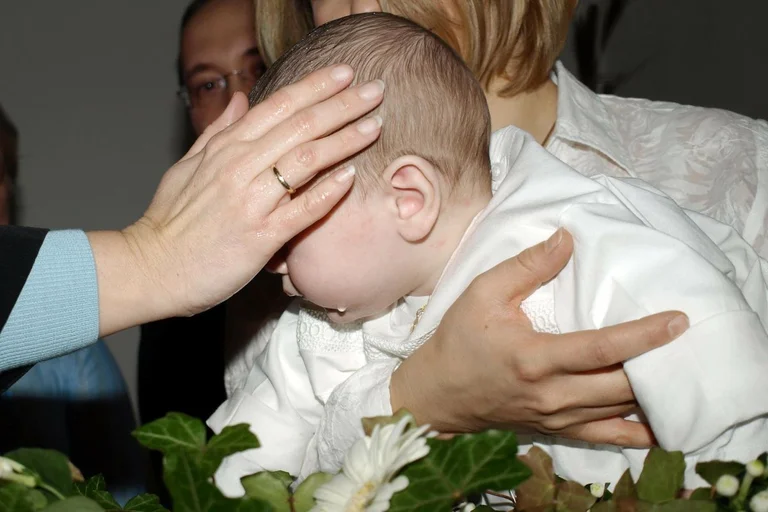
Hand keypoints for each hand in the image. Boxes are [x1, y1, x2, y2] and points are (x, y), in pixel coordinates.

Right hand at [90, 65, 383, 335]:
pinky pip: (301, 209)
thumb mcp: (187, 167)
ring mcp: (251, 201)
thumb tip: (238, 100)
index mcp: (224, 148)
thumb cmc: (171, 222)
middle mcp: (239, 167)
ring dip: (344, 141)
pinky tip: (352, 177)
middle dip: (342, 105)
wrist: (153, 269)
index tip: (344, 74)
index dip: (314, 87)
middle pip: (300, 126)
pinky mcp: (260, 236)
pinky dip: (327, 191)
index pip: (277, 106)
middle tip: (375, 91)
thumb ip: (217, 132)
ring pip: (305, 160)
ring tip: (374, 126)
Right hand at [390, 229, 689, 446]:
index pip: (601, 350)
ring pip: (618, 411)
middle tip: (686, 340)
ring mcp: (556, 417)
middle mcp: (551, 395)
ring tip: (678, 368)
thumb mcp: (483, 293)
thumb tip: (567, 240)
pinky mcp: (557, 429)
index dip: (642, 336)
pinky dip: (636, 434)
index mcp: (534, 359)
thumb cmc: (459, 339)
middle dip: (658, 363)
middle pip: (620, 385)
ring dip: (652, 393)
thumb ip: (527, 266)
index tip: (676, 320)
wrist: (438, 393)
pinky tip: (661, 425)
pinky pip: (605, 438)